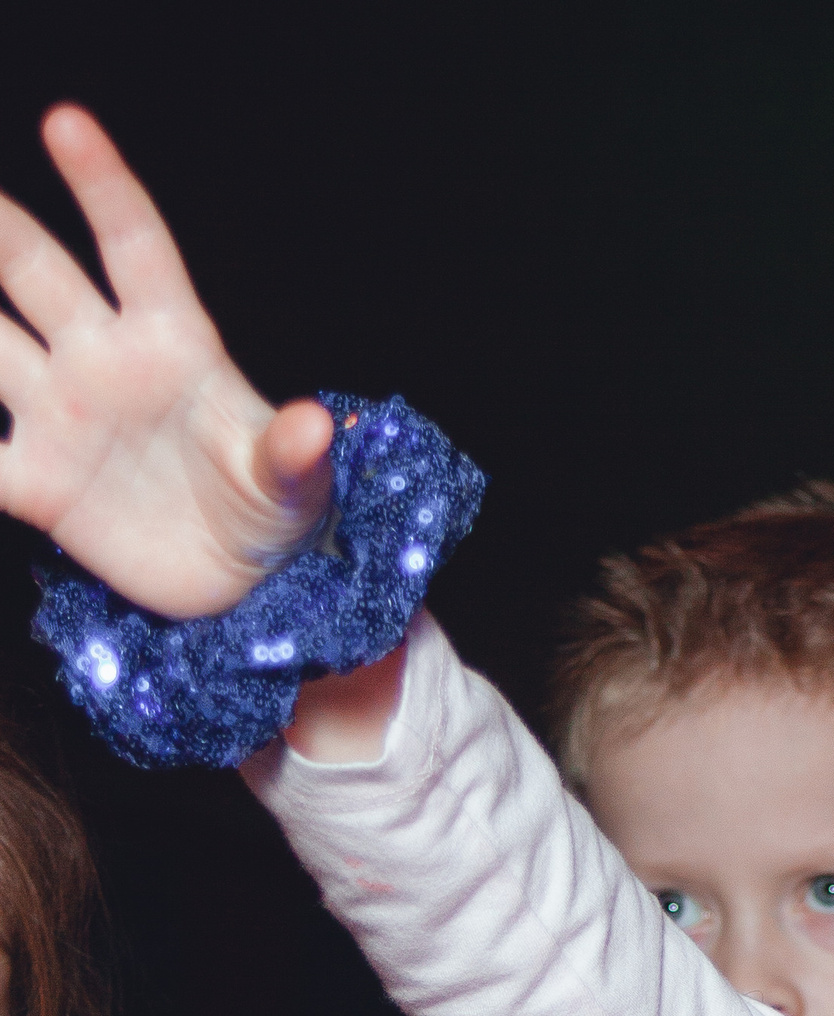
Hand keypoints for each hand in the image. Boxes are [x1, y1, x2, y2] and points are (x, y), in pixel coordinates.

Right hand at [0, 109, 333, 613]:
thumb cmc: (273, 512)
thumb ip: (290, 454)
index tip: (65, 122)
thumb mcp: (291, 484)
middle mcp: (102, 361)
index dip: (103, 186)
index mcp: (171, 343)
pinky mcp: (38, 484)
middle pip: (32, 272)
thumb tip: (312, 426)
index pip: (133, 247)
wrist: (244, 586)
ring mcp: (61, 417)